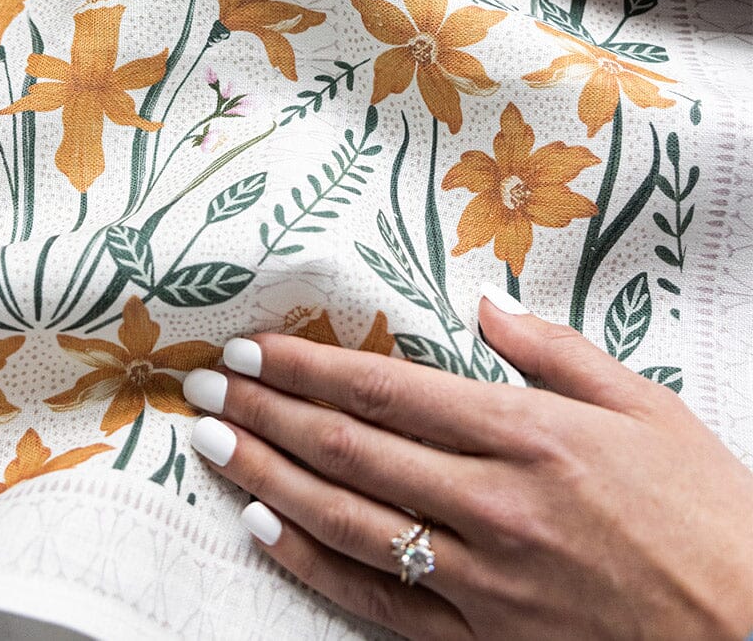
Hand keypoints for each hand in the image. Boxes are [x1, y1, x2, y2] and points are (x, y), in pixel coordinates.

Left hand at [184, 288, 752, 640]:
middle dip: (265, 413)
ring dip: (267, 477)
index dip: (307, 367)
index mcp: (528, 432)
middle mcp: (493, 502)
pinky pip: (378, 601)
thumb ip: (553, 350)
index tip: (253, 349)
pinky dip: (314, 564)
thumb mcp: (644, 406)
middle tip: (202, 387)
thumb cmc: (708, 514)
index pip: (386, 388)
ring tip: (209, 446)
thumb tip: (483, 304)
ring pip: (347, 518)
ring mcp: (483, 580)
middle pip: (349, 447)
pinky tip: (265, 531)